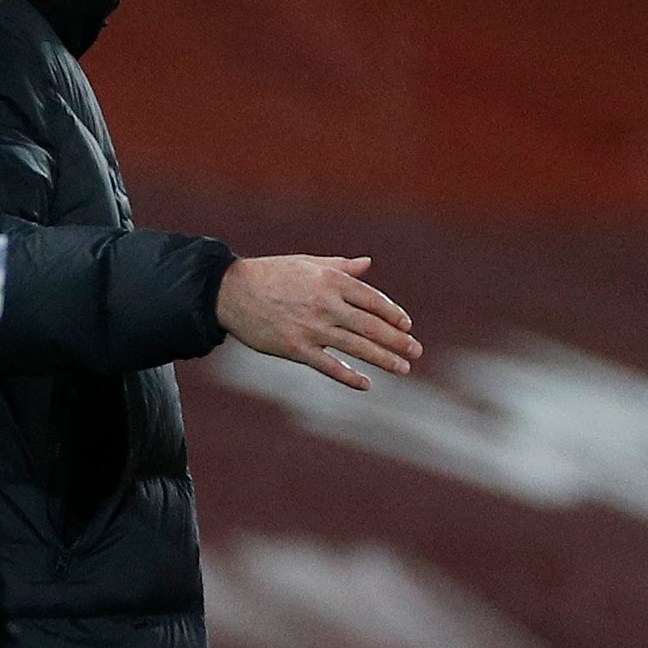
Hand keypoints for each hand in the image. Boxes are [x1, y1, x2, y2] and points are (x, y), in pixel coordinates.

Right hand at [217, 253, 420, 389]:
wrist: (231, 292)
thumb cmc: (271, 274)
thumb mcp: (307, 264)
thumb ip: (340, 267)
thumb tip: (367, 263)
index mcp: (331, 281)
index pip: (373, 300)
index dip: (393, 314)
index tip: (406, 325)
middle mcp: (326, 304)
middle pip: (371, 326)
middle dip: (398, 340)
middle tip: (416, 351)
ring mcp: (312, 328)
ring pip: (357, 347)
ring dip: (384, 359)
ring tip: (404, 368)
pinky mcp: (297, 349)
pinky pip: (330, 367)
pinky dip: (350, 377)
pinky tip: (367, 384)